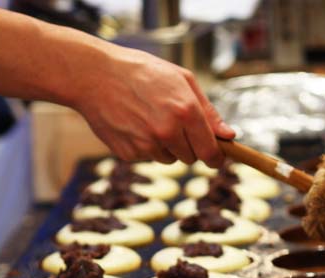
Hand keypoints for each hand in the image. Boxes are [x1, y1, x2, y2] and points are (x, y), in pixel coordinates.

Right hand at [72, 45, 234, 166]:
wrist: (95, 76)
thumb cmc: (142, 72)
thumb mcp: (182, 80)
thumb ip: (208, 111)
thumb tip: (229, 136)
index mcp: (186, 111)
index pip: (210, 152)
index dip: (216, 157)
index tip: (216, 157)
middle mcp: (168, 132)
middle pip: (191, 158)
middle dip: (189, 145)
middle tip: (173, 122)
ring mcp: (147, 145)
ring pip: (169, 159)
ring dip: (166, 146)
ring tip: (149, 118)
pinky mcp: (129, 154)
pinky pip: (147, 158)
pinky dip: (145, 146)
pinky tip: (134, 123)